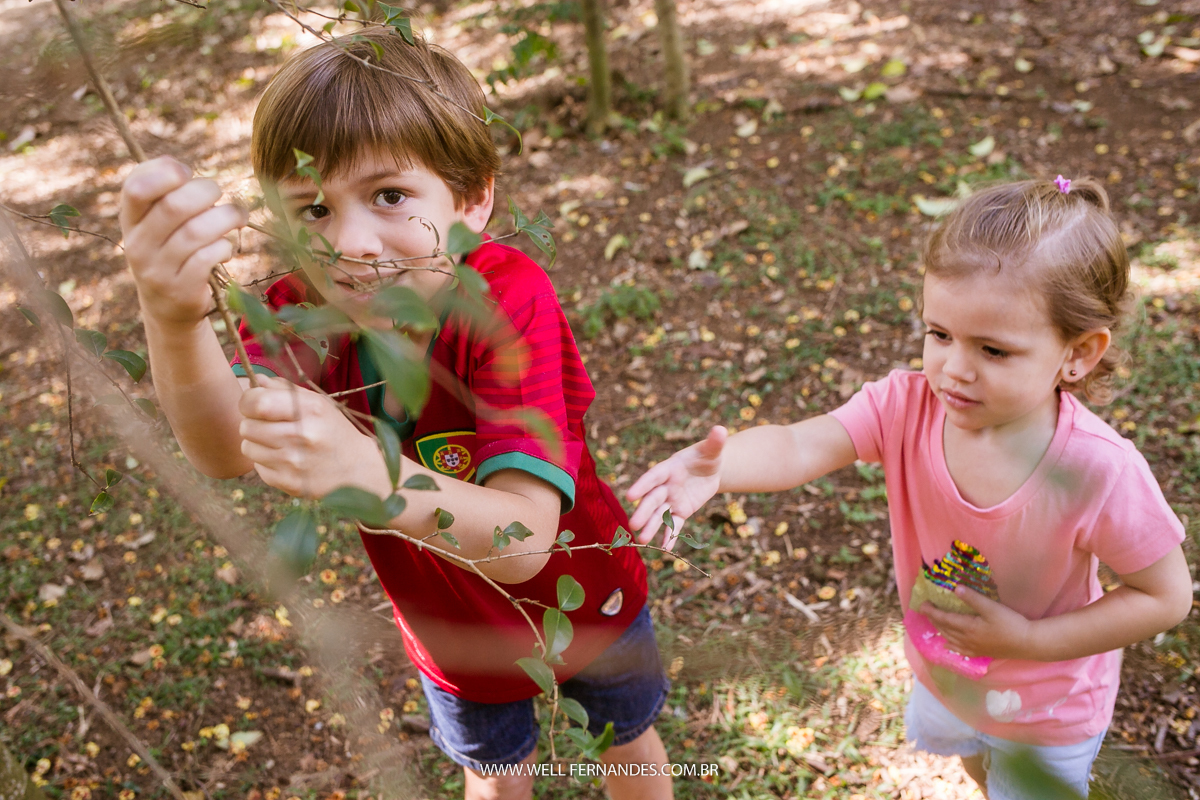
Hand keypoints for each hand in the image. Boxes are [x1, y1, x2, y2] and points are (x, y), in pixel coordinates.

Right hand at [119, 155, 246, 328]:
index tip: (186, 172)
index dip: (165, 173)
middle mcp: (137, 246)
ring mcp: (157, 271)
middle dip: (205, 192)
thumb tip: (176, 166)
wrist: (167, 309)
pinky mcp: (180, 292)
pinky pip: (206, 259)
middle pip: (173, 207)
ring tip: (237, 216)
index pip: (135, 188)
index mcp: (130, 221)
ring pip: (195, 233)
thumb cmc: (169, 252)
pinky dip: (223, 247)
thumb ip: (164, 193)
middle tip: (218, 193)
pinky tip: (225, 247)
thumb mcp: (156, 224)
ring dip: (224, 218)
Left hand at [238, 376, 389, 498]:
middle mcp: (302, 435)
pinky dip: (266, 461)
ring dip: (258, 443)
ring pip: (248, 447)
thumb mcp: (317, 403)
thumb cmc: (333, 430)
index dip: (248, 401)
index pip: (257, 403)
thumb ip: (284, 389)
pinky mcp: (288, 482)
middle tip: (269, 424)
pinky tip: (285, 459)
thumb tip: (253, 380)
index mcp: (310, 410)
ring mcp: (294, 462)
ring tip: (278, 442)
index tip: (253, 403)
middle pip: (247, 426)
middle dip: (253, 423)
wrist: (357, 469)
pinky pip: (257, 467)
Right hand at [625, 426, 726, 549]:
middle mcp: (666, 486)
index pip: (653, 477)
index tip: (630, 496)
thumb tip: (720, 429)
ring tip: (642, 541)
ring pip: (660, 515)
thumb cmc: (708, 456)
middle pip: (653, 500)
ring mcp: (672, 500)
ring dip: (652, 527)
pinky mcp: (681, 512)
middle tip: (634, 524)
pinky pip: (675, 525)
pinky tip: (665, 550)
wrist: (711, 470)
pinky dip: (670, 537)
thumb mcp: (712, 449)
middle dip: (644, 512)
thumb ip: (714, 442)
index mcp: (669, 468)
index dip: (642, 485)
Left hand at [920, 587, 1037, 659]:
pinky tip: (949, 645)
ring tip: (934, 623)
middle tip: (926, 610)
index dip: (931, 612)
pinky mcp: (982, 653)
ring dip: (940, 631)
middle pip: (945, 629)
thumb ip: (972, 598)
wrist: (1028, 643)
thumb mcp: (991, 607)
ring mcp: (974, 648)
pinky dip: (951, 645)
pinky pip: (960, 650)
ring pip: (951, 639)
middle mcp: (967, 640)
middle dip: (933, 619)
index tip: (922, 605)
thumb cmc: (1010, 623)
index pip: (943, 619)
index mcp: (967, 627)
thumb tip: (955, 588)